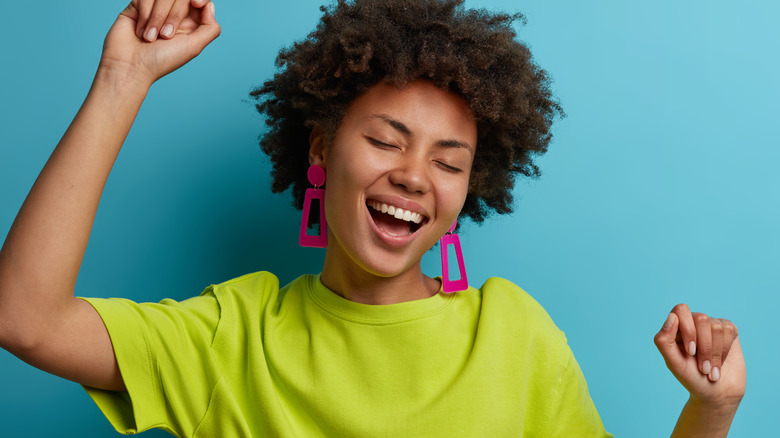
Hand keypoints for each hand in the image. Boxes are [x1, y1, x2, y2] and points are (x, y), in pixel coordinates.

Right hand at [99, 0, 219, 86]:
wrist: (130, 65)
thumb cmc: (161, 60)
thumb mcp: (193, 47)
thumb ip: (210, 28)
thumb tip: (209, 6)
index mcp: (190, 24)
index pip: (199, 1)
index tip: (196, 3)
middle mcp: (174, 15)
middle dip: (174, 15)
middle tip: (165, 35)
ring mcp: (155, 9)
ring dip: (157, 17)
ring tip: (150, 38)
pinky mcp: (138, 5)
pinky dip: (145, 15)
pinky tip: (140, 31)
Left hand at [654, 304, 745, 408]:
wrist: (716, 393)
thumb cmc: (691, 378)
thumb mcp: (673, 363)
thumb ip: (664, 340)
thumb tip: (672, 317)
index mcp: (676, 327)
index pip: (681, 310)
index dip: (688, 329)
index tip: (690, 352)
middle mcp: (693, 323)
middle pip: (701, 318)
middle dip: (704, 347)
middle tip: (702, 367)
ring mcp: (711, 326)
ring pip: (716, 327)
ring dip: (714, 353)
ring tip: (710, 369)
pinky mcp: (729, 331)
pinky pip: (729, 330)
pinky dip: (724, 351)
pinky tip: (720, 363)